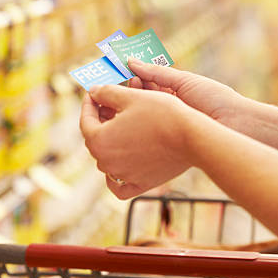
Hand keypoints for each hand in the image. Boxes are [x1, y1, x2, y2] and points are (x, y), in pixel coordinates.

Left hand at [79, 84, 198, 198]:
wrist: (191, 137)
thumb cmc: (161, 114)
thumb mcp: (130, 96)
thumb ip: (106, 93)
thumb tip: (94, 92)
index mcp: (99, 141)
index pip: (85, 121)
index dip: (89, 104)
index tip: (94, 94)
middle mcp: (107, 163)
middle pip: (96, 139)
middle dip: (100, 121)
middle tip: (108, 105)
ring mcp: (123, 176)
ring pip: (107, 159)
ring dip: (111, 142)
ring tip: (122, 126)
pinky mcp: (140, 184)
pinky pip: (119, 185)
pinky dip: (116, 175)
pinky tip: (122, 161)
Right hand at [128, 58, 243, 127]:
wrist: (235, 124)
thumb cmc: (214, 98)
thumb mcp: (183, 81)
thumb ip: (156, 73)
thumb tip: (131, 61)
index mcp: (174, 92)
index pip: (147, 82)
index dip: (134, 76)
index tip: (122, 71)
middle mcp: (168, 108)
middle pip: (142, 98)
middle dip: (131, 89)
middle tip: (124, 83)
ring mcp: (166, 125)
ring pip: (141, 113)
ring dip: (133, 104)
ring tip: (127, 97)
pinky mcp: (165, 141)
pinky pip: (146, 130)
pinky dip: (136, 122)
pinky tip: (129, 115)